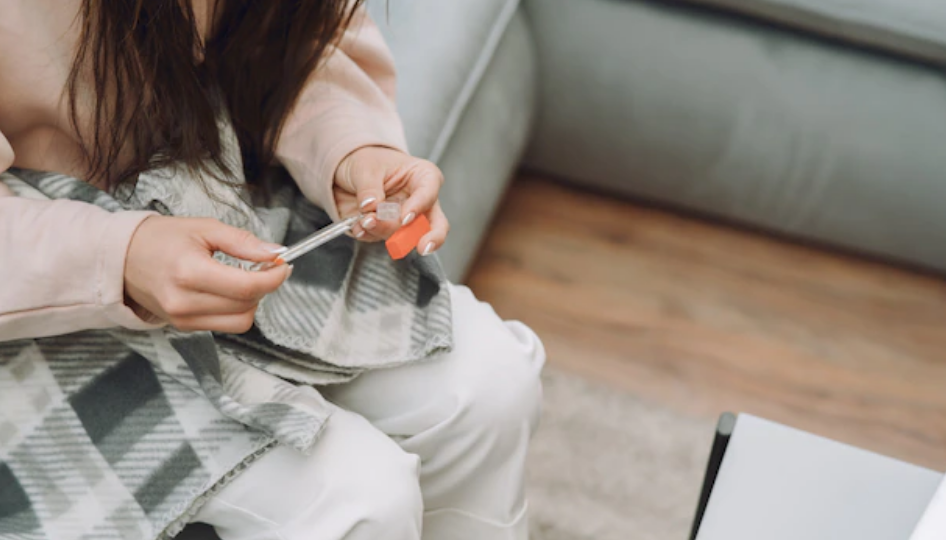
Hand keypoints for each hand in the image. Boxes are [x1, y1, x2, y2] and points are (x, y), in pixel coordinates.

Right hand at [124, 216, 290, 332]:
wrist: (121, 258)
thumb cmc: (161, 239)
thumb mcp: (204, 228)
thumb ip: (242, 242)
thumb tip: (275, 253)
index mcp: (189, 272)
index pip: (247, 287)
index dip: (274, 278)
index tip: (283, 265)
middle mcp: (184, 302)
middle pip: (247, 305)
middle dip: (265, 285)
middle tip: (265, 266)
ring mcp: (183, 318)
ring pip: (241, 320)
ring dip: (252, 300)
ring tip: (244, 278)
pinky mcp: (183, 327)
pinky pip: (225, 324)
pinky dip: (235, 308)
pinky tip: (228, 290)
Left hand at [334, 146, 448, 255]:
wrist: (348, 171)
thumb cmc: (367, 160)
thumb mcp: (366, 167)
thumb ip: (369, 188)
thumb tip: (371, 206)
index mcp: (423, 178)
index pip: (429, 194)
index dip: (419, 207)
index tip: (405, 219)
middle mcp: (420, 202)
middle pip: (437, 225)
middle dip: (431, 238)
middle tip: (422, 248)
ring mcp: (405, 220)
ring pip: (404, 235)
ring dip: (383, 231)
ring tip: (364, 221)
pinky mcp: (388, 231)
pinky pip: (381, 239)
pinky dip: (369, 235)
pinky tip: (358, 225)